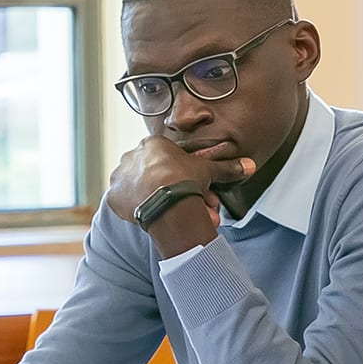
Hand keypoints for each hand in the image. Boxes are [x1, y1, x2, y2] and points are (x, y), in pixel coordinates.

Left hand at [106, 136, 254, 233]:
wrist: (164, 202)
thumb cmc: (184, 180)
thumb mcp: (207, 171)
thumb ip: (225, 168)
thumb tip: (249, 165)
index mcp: (151, 144)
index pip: (170, 161)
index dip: (187, 178)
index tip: (197, 192)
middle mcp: (131, 156)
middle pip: (157, 177)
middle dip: (176, 193)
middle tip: (192, 208)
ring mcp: (120, 176)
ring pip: (143, 191)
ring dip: (160, 202)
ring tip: (177, 218)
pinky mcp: (113, 196)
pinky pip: (126, 203)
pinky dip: (139, 210)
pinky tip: (154, 216)